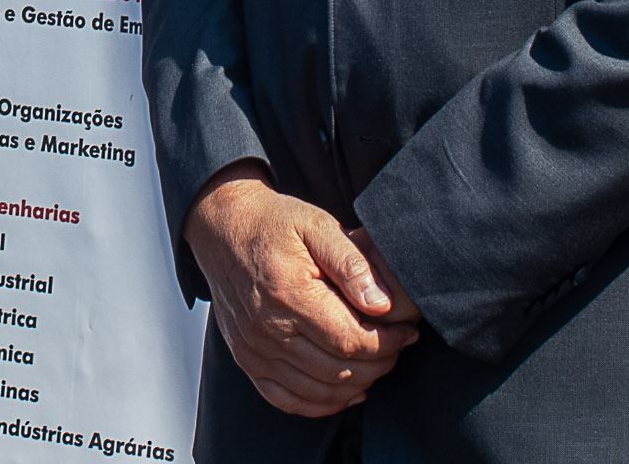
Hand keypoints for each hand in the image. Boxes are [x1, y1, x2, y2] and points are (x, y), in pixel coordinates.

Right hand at [183, 163, 418, 416]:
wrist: (222, 228)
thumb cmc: (273, 224)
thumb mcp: (316, 224)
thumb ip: (351, 262)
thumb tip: (382, 303)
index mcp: (289, 293)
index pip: (350, 340)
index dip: (387, 343)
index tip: (406, 331)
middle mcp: (268, 328)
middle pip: (338, 371)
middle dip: (379, 364)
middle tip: (397, 345)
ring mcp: (254, 349)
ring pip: (318, 390)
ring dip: (356, 384)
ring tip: (375, 361)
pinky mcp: (246, 359)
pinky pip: (287, 399)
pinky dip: (321, 403)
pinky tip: (345, 390)